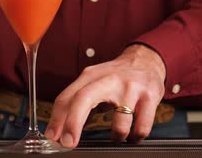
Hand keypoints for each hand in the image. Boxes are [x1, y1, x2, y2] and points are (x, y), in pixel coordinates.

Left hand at [45, 44, 165, 146]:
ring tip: (117, 136)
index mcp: (90, 76)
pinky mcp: (149, 96)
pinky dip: (135, 136)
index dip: (56, 119)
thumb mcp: (94, 81)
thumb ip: (77, 101)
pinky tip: (133, 134)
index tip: (52, 136)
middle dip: (72, 124)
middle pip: (83, 99)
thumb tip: (61, 128)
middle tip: (68, 143)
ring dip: (116, 136)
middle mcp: (108, 80)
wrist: (146, 60)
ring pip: (120, 122)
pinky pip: (141, 126)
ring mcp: (129, 88)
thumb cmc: (116, 75)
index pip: (67, 97)